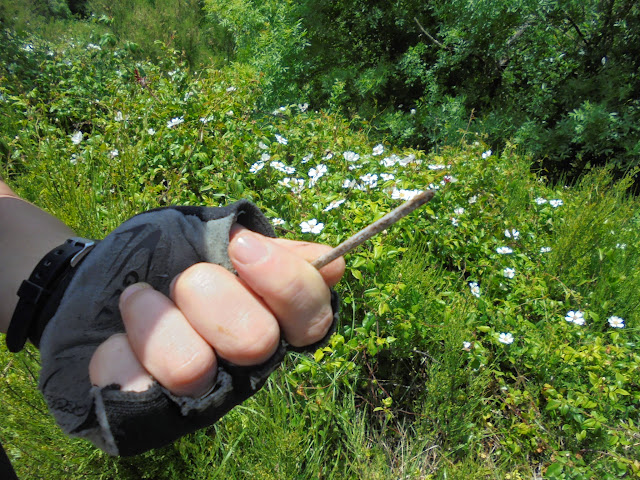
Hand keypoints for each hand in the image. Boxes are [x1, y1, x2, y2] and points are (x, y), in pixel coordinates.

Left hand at [89, 224, 344, 397]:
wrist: (97, 283)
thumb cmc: (169, 256)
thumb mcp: (216, 237)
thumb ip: (269, 250)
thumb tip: (330, 265)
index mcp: (271, 319)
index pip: (312, 317)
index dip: (286, 283)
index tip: (241, 247)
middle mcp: (245, 364)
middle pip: (256, 341)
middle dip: (212, 296)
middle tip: (187, 279)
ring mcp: (200, 393)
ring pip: (191, 367)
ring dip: (156, 316)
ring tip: (137, 298)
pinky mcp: (149, 415)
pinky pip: (133, 383)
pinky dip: (118, 347)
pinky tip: (118, 334)